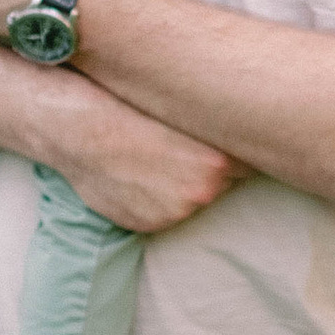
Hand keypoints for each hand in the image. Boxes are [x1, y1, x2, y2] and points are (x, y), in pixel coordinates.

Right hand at [45, 86, 240, 235]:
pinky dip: (158, 198)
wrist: (83, 131)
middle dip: (215, 170)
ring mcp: (174, 213)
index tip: (237, 142)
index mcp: (218, 163)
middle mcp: (202, 193)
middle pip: (227, 184)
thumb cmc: (131, 109)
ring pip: (194, 197)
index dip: (242, 152)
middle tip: (192, 148)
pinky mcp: (149, 225)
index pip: (250, 165)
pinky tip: (142, 175)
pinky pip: (164, 210)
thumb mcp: (184, 112)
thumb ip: (215, 131)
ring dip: (184, 184)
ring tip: (160, 159)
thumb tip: (237, 134)